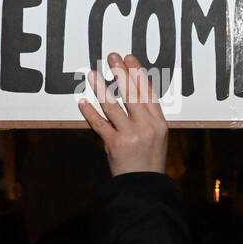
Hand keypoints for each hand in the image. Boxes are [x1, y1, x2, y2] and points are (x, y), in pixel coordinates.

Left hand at [78, 52, 168, 175]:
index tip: (129, 59)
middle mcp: (147, 126)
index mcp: (160, 123)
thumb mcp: (157, 137)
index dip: (138, 74)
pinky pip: (99, 124)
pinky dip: (90, 113)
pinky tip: (83, 102)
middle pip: (132, 94)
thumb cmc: (149, 161)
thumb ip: (147, 118)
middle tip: (112, 57)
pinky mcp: (115, 145)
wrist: (144, 186)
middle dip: (121, 73)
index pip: (148, 92)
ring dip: (101, 88)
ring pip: (113, 106)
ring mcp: (131, 135)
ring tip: (92, 74)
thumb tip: (131, 95)